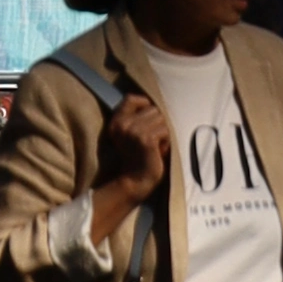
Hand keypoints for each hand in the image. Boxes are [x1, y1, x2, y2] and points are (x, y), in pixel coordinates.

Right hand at [89, 91, 170, 247]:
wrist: (136, 182)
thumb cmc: (138, 158)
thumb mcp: (130, 135)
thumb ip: (135, 117)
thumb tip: (153, 103)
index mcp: (116, 121)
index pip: (131, 98)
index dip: (145, 104)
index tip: (149, 121)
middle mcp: (123, 123)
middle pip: (152, 108)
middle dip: (158, 124)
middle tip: (153, 142)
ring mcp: (134, 130)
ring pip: (161, 119)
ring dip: (163, 133)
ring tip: (156, 147)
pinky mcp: (146, 139)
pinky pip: (165, 130)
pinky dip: (166, 142)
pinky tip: (159, 152)